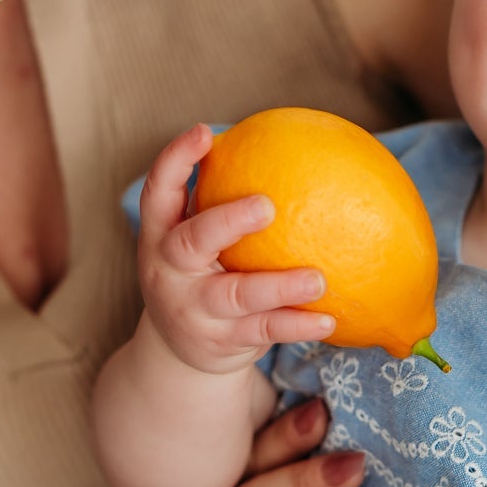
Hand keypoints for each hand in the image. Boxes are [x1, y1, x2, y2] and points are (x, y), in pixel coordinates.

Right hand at [137, 124, 332, 373]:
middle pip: (191, 243)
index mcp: (159, 236)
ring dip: (278, 287)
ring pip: (235, 295)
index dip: (175, 160)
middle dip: (226, 223)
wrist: (177, 354)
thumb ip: (222, 201)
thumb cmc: (199, 275)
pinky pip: (263, 330)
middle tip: (268, 205)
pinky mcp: (220, 342)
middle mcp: (168, 272)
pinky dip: (296, 325)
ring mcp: (193, 310)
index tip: (205, 132)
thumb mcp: (195, 241)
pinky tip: (329, 318)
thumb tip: (292, 145)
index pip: (158, 192)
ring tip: (318, 279)